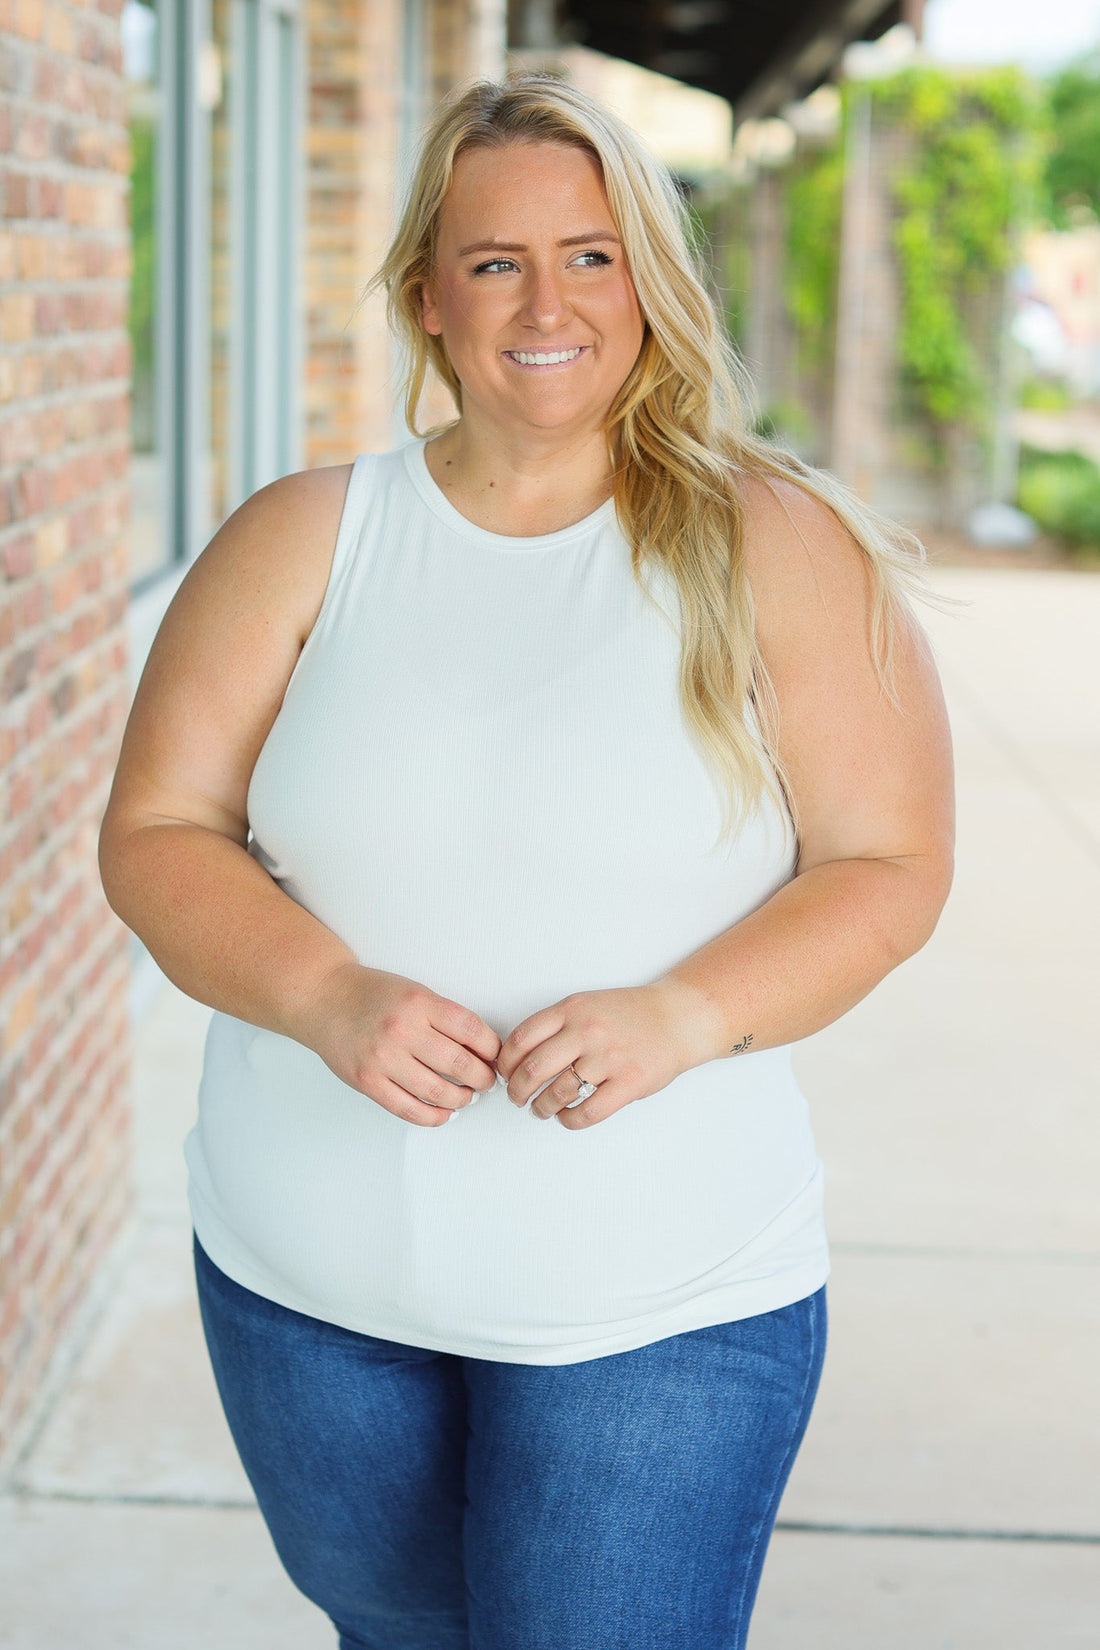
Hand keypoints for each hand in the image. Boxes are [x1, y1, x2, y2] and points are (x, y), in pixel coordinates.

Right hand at [302, 962, 501, 1127]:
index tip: (496, 1057)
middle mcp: (402, 1031)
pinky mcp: (368, 1082)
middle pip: (460, 1064)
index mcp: (419, 1004)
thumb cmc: (372, 995)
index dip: (492, 1049)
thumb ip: (445, 1018)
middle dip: (482, 1079)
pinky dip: (434, 1116)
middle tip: (486, 1081)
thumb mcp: (415, 992)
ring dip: (462, 1099)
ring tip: (466, 1096)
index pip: (472, 1031)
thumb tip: (481, 1050)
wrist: (324, 999)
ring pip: (438, 1092)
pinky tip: (444, 1113)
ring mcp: (383, 1059)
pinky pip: (409, 1109)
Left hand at [494, 977, 721, 1129]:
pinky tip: (567, 1117)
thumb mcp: (587, 1004)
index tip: (504, 1074)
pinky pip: (589, 1112)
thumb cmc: (630, 1014)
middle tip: (517, 1098)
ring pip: (558, 1093)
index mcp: (572, 1009)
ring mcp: (609, 1058)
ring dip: (541, 1108)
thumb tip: (517, 1057)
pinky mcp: (629, 1083)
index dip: (506, 1063)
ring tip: (541, 1110)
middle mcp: (587, 1031)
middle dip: (517, 1090)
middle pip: (533, 1069)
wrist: (677, 1018)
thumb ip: (556, 1025)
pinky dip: (570, 1120)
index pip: (522, 1039)